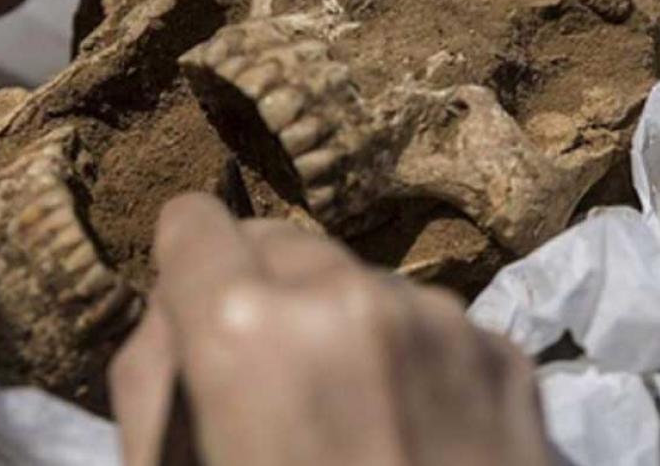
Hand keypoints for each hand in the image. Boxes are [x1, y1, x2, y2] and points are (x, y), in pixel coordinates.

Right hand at [110, 193, 552, 465]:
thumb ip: (154, 386)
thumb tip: (174, 320)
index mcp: (246, 330)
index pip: (192, 224)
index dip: (184, 272)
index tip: (196, 315)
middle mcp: (348, 296)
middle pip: (276, 244)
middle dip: (260, 296)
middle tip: (270, 384)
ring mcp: (440, 318)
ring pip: (354, 278)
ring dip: (337, 324)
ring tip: (353, 418)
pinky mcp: (505, 351)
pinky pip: (426, 319)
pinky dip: (407, 354)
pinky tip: (415, 435)